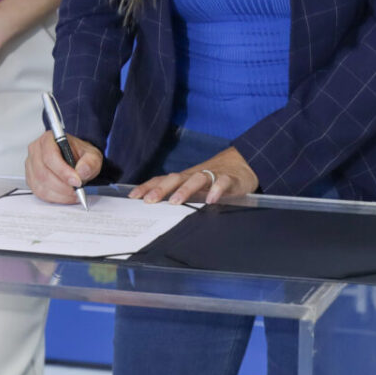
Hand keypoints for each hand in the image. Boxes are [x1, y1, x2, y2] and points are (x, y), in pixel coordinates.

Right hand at [25, 131, 103, 203]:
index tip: (76, 181)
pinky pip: (39, 193)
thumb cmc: (80, 155)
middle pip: (43, 173)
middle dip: (62, 186)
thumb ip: (90, 162)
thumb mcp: (92, 155)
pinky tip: (65, 196)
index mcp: (48, 139)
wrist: (76, 160)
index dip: (63, 171)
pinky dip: (54, 198)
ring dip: (59, 193)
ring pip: (41, 185)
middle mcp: (36, 151)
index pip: (50, 156)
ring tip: (73, 194)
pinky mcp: (31, 179)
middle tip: (77, 190)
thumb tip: (82, 171)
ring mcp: (31, 166)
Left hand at [131, 147, 259, 205]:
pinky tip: (211, 200)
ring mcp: (212, 176)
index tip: (133, 197)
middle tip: (149, 201)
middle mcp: (195, 175)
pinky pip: (222, 183)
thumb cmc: (213, 179)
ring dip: (185, 189)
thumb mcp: (195, 187)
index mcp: (184, 178)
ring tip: (175, 201)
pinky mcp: (229, 179)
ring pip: (197, 179)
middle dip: (161, 189)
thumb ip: (180, 196)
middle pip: (176, 178)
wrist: (243, 163)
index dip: (147, 187)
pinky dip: (216, 190)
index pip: (162, 180)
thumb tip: (157, 212)